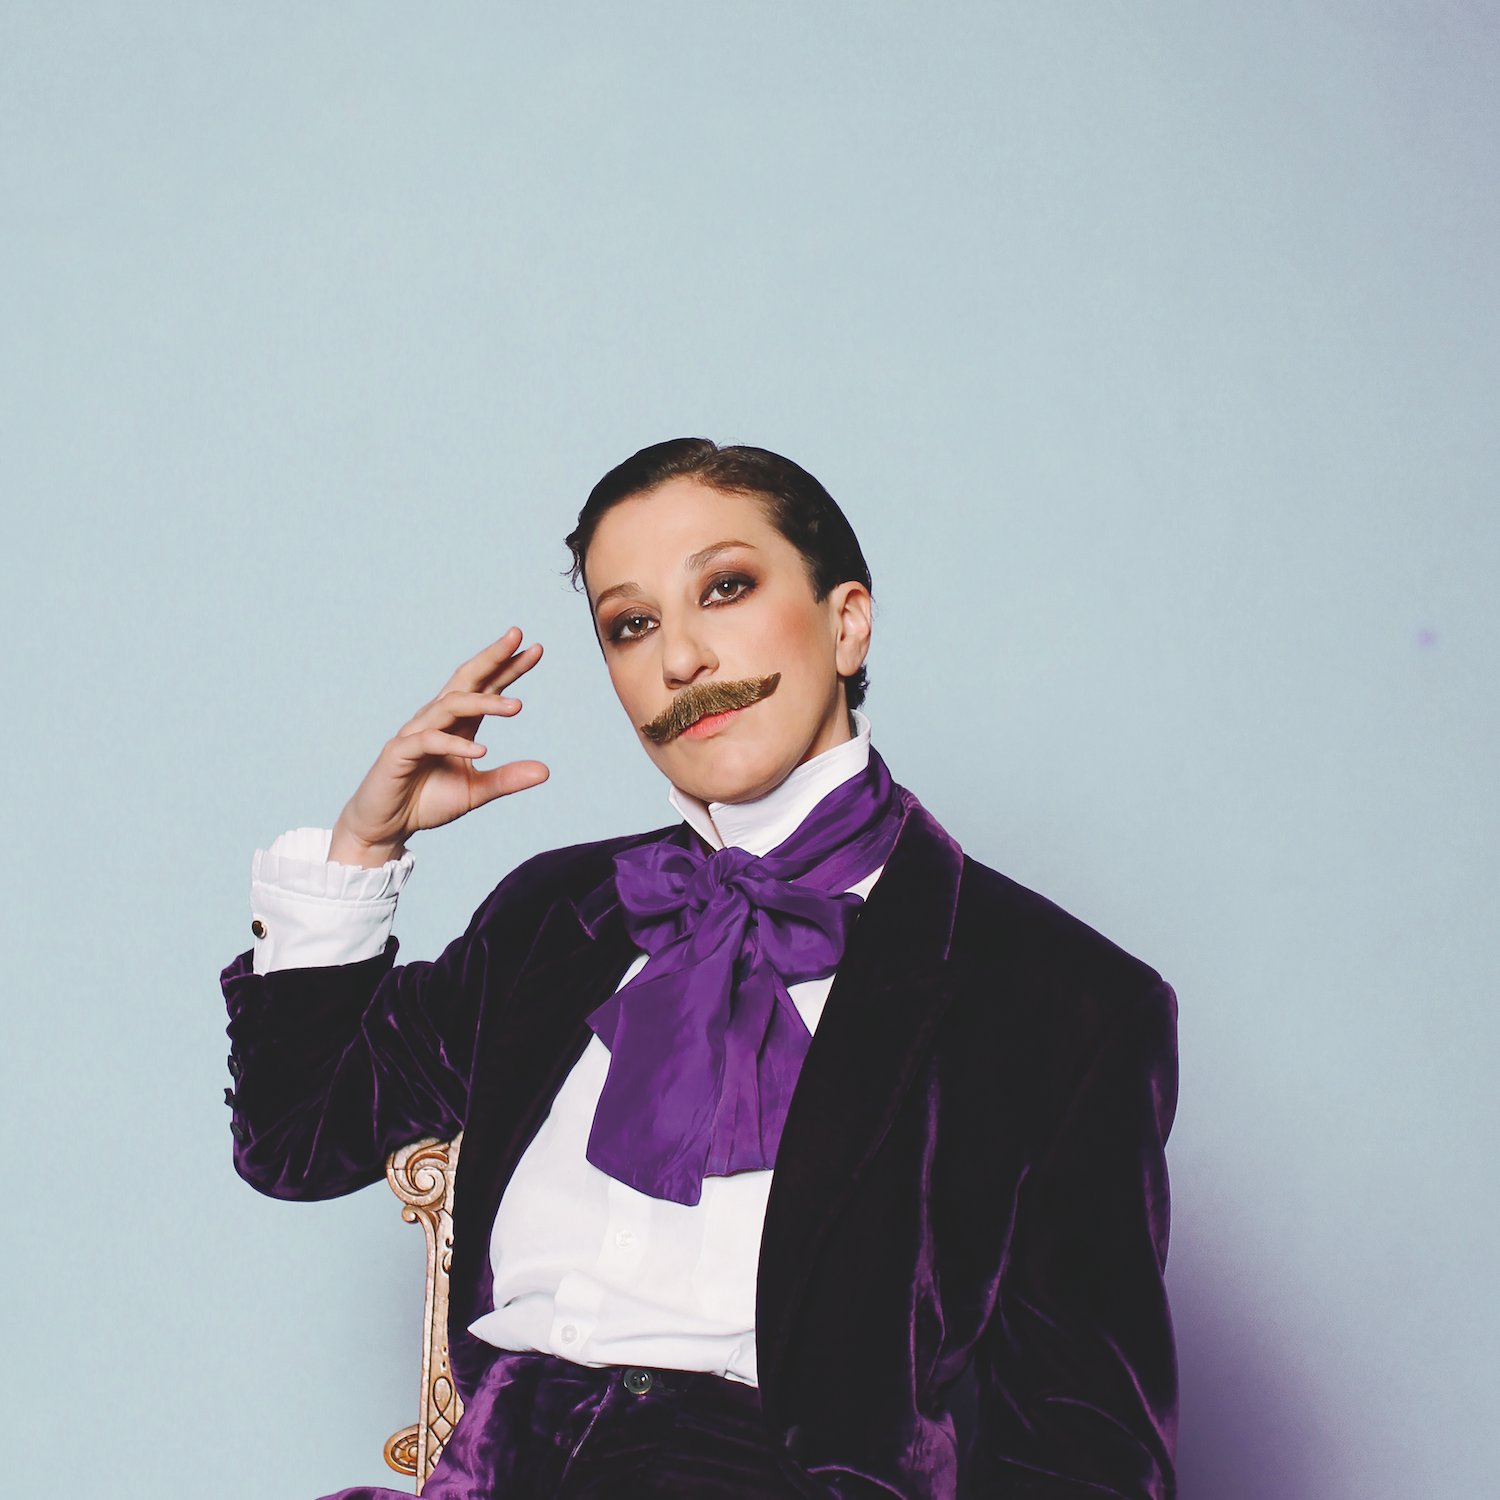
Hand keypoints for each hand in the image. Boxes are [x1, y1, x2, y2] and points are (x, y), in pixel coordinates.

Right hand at [329, 628, 549, 866]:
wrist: (387, 826)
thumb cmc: (428, 801)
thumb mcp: (476, 792)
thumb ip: (507, 779)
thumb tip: (545, 771)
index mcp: (458, 723)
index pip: (486, 686)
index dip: (509, 667)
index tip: (536, 649)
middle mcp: (437, 720)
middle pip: (466, 680)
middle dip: (492, 657)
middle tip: (517, 637)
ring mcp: (416, 733)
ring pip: (451, 706)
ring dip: (484, 703)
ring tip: (517, 707)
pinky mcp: (399, 753)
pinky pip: (429, 741)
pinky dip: (455, 744)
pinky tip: (481, 750)